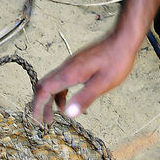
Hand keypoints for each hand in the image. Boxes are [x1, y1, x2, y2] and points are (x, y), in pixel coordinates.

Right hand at [32, 0, 159, 123]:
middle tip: (42, 121)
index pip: (45, 90)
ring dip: (49, 100)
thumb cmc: (116, 60)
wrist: (123, 39)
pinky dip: (59, 93)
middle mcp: (66, 68)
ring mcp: (71, 65)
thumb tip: (68, 114)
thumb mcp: (103, 83)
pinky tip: (66, 102)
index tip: (36, 119)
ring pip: (52, 83)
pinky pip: (61, 80)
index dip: (37, 105)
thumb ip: (85, 98)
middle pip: (44, 86)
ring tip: (53, 116)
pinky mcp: (77, 65)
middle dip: (40, 104)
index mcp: (70, 73)